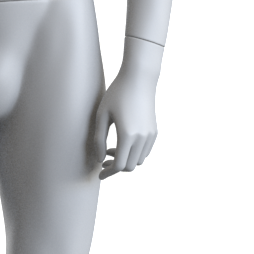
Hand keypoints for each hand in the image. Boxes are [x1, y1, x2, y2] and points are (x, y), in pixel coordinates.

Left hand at [90, 46, 161, 179]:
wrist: (139, 79)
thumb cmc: (117, 94)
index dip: (108, 173)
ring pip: (139, 161)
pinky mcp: (154, 131)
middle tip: (104, 162)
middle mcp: (142, 138)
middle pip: (130, 166)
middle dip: (116, 168)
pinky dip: (135, 154)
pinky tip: (123, 144)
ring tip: (112, 150)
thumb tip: (100, 159)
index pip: (119, 165)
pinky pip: (145, 151)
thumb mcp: (102, 115)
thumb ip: (99, 139)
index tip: (99, 174)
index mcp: (127, 135)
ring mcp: (150, 135)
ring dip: (126, 161)